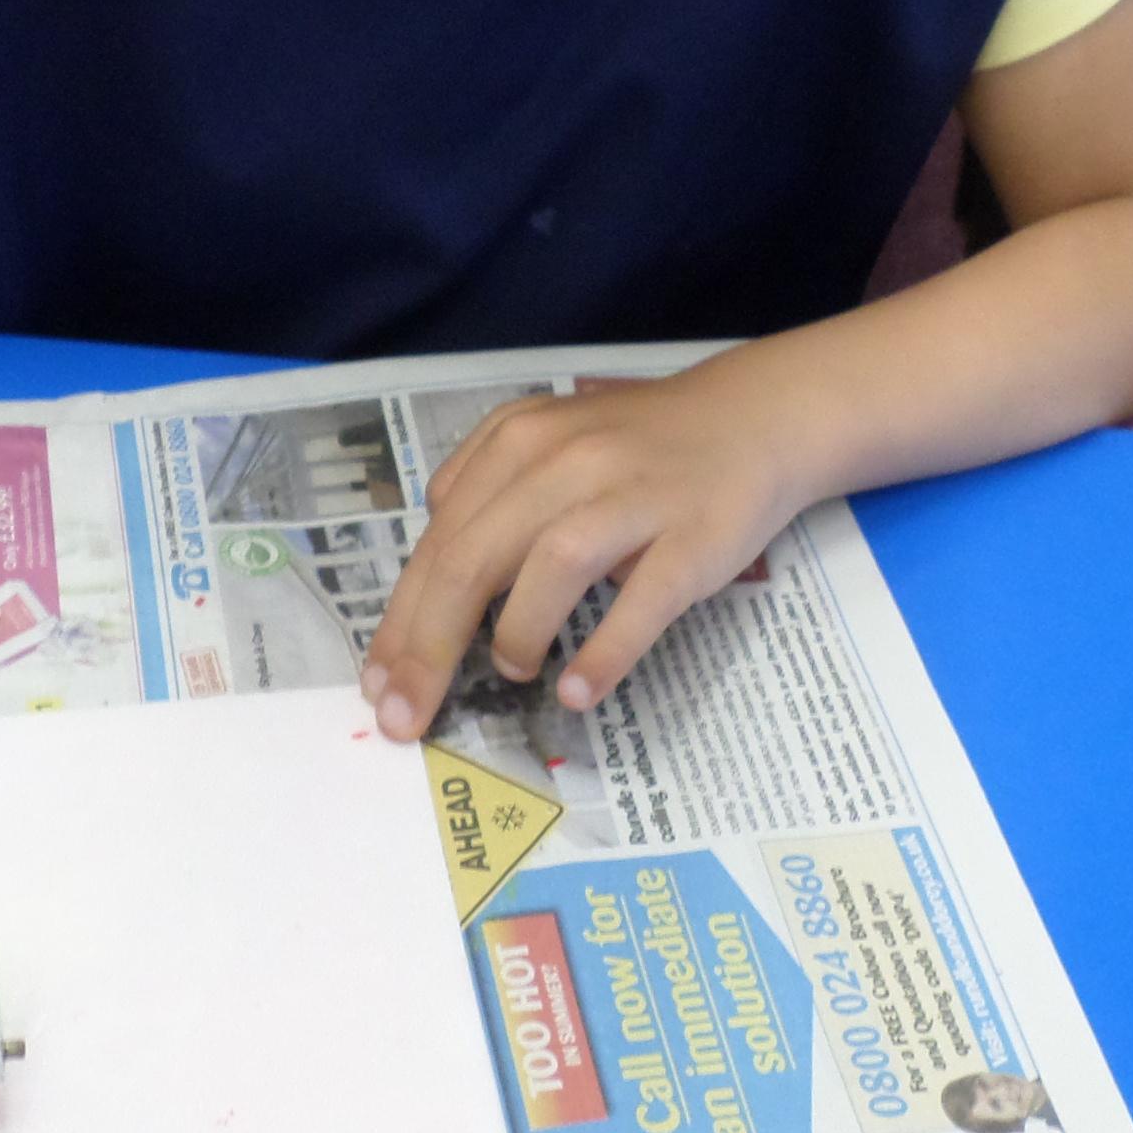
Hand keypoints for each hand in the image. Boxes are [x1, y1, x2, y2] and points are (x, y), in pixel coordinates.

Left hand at [355, 355, 819, 743]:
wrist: (754, 417)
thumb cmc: (637, 447)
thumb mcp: (547, 444)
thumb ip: (482, 496)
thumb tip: (428, 580)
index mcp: (517, 442)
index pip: (439, 543)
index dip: (400, 621)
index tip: (378, 686)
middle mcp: (565, 461)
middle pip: (474, 559)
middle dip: (428, 647)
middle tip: (407, 715)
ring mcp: (631, 496)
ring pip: (550, 566)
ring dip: (516, 633)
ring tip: (510, 673)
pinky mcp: (692, 538)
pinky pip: (641, 601)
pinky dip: (604, 651)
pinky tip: (578, 691)